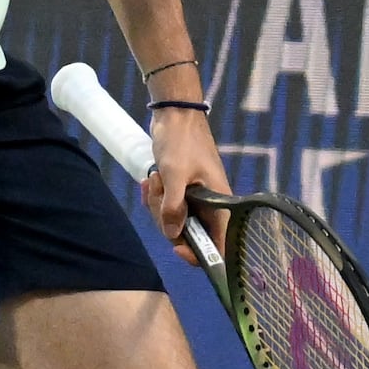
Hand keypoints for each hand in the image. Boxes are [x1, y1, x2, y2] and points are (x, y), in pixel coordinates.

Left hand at [143, 107, 226, 265]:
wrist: (175, 113)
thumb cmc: (181, 141)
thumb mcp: (175, 175)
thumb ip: (174, 208)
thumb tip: (173, 235)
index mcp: (219, 204)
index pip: (219, 245)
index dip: (200, 255)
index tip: (177, 249)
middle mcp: (210, 206)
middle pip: (189, 234)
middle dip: (166, 219)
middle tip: (157, 193)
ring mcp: (196, 199)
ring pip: (174, 220)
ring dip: (158, 204)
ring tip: (153, 179)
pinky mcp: (182, 191)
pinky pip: (167, 206)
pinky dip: (156, 196)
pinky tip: (149, 180)